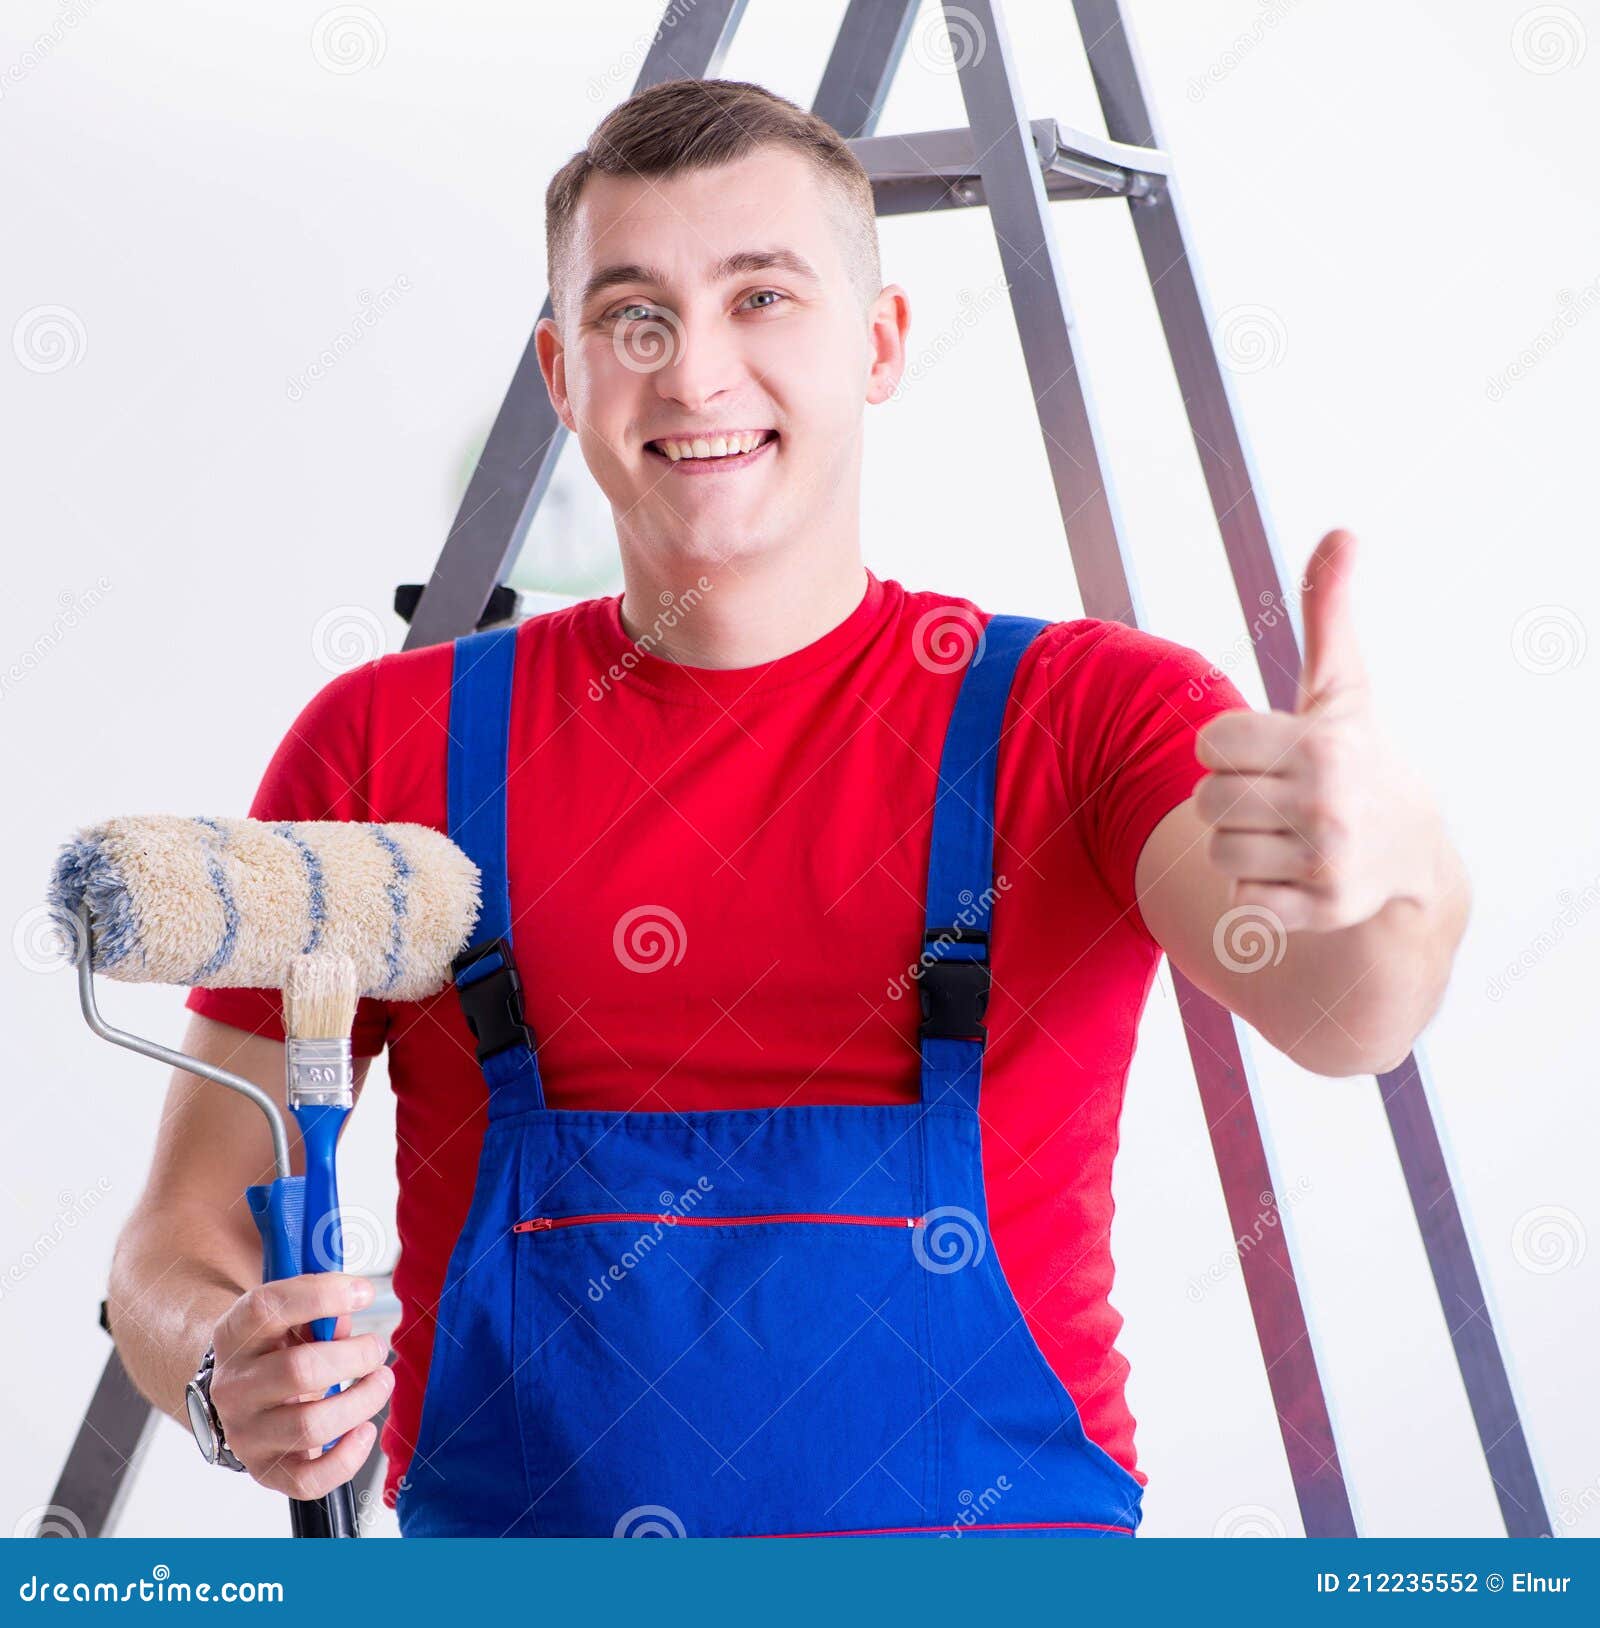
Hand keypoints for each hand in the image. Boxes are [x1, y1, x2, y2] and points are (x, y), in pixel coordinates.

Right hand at [208, 1272, 392, 1500]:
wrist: (242, 1399)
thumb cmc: (276, 1350)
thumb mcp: (287, 1319)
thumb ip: (319, 1307)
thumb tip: (353, 1300)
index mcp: (234, 1336)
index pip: (267, 1308)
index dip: (321, 1295)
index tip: (364, 1292)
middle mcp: (233, 1387)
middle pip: (299, 1370)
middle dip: (355, 1356)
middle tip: (377, 1349)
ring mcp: (246, 1434)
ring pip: (310, 1425)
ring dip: (361, 1401)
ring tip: (381, 1381)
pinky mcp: (266, 1472)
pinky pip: (309, 1480)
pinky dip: (348, 1457)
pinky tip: (365, 1430)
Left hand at [1193, 529, 1443, 933]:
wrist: (1411, 855)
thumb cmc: (1359, 757)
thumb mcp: (1343, 686)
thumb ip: (1329, 612)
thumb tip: (1342, 531)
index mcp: (1321, 744)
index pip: (1209, 746)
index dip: (1226, 749)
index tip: (1264, 752)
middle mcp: (1325, 803)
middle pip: (1206, 801)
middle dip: (1230, 796)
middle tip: (1274, 796)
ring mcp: (1324, 861)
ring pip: (1217, 851)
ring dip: (1240, 843)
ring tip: (1284, 833)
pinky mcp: (1318, 910)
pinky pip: (1239, 900)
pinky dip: (1257, 890)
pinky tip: (1293, 871)